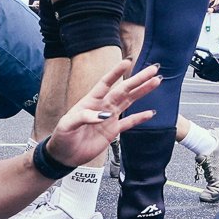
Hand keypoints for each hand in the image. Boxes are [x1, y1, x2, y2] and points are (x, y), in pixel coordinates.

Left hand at [45, 61, 159, 166]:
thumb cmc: (62, 137)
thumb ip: (84, 117)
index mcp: (91, 101)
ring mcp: (109, 118)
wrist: (64, 155)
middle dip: (138, 80)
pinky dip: (140, 117)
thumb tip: (105, 115)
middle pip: (123, 90)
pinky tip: (150, 112)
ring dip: (142, 92)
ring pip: (129, 101)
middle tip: (152, 70)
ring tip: (155, 82)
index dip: (116, 73)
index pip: (105, 83)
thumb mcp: (67, 125)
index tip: (127, 62)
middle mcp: (103, 106)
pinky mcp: (113, 131)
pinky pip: (129, 122)